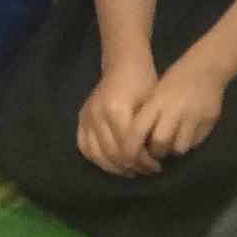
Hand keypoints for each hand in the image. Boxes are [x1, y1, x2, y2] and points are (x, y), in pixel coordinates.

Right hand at [75, 62, 160, 176]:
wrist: (123, 65)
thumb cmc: (144, 82)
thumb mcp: (152, 105)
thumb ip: (148, 131)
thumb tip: (151, 158)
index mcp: (116, 109)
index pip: (127, 145)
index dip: (142, 161)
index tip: (155, 166)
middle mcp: (96, 114)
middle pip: (112, 152)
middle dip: (131, 166)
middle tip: (147, 170)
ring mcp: (86, 117)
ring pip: (96, 153)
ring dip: (114, 167)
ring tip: (132, 171)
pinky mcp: (80, 119)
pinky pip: (85, 146)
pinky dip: (98, 160)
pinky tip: (114, 164)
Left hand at [132, 53, 227, 160]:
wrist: (206, 67)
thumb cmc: (175, 81)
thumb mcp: (156, 95)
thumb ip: (147, 117)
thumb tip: (139, 144)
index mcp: (157, 102)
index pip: (138, 130)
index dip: (131, 149)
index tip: (130, 159)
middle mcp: (175, 110)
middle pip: (160, 143)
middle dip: (156, 152)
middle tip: (155, 152)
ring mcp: (194, 116)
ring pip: (179, 148)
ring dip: (173, 150)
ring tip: (172, 144)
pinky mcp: (209, 121)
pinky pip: (195, 143)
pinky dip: (188, 143)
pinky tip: (186, 135)